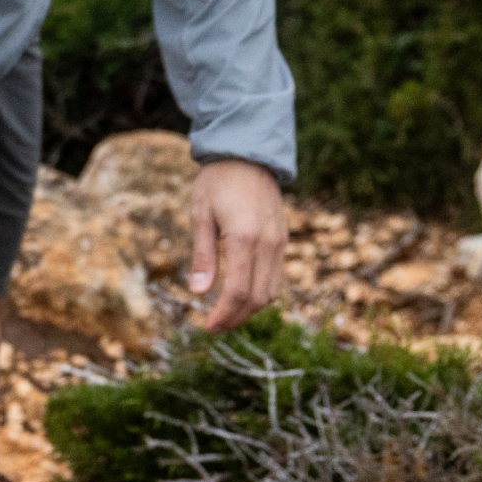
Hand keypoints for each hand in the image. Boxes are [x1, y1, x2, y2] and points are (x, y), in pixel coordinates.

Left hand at [189, 158, 286, 332]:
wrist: (246, 155)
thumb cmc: (216, 182)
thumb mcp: (200, 214)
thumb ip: (202, 255)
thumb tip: (198, 293)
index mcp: (244, 238)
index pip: (238, 291)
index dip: (223, 315)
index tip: (207, 327)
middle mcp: (268, 244)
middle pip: (257, 298)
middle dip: (236, 318)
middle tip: (214, 327)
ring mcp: (280, 243)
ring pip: (271, 292)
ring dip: (250, 310)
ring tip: (226, 315)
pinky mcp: (283, 240)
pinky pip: (276, 277)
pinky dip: (260, 293)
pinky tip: (241, 295)